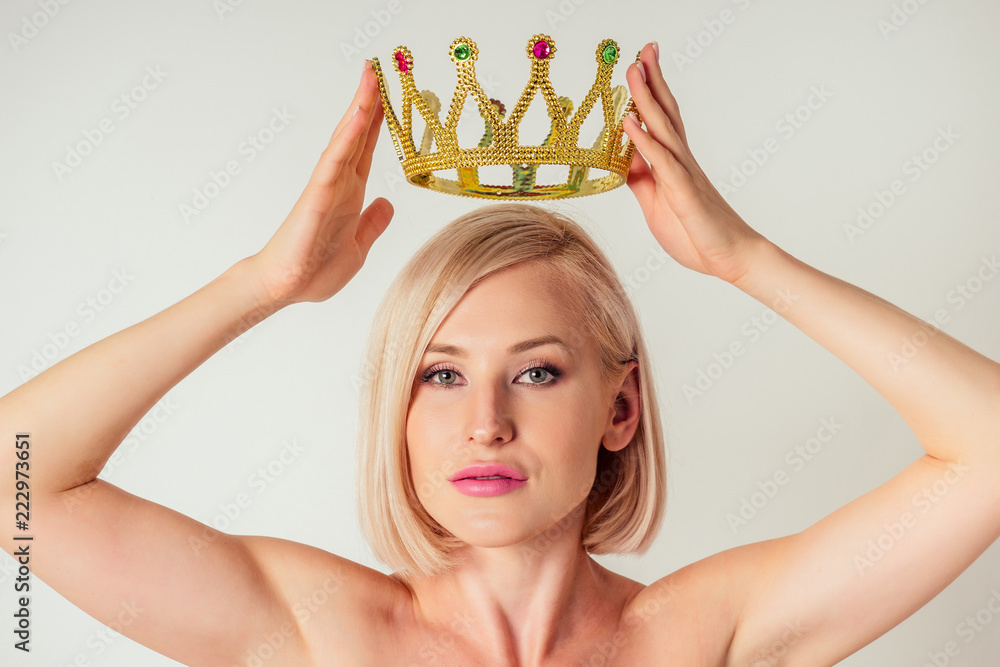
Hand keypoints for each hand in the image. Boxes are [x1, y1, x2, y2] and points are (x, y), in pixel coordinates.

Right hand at [250, 60, 392, 305]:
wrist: (286, 288)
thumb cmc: (314, 271)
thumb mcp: (358, 246)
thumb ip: (372, 223)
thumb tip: (387, 204)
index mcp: (350, 193)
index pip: (366, 148)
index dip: (378, 121)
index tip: (389, 93)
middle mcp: (340, 183)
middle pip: (357, 134)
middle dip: (368, 101)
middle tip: (378, 67)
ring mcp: (328, 186)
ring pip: (346, 138)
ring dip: (359, 107)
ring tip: (371, 77)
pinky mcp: (318, 196)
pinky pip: (335, 161)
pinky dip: (348, 136)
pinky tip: (360, 115)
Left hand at [622, 43, 768, 284]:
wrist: (730, 259)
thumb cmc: (696, 233)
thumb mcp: (656, 202)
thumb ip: (641, 177)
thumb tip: (623, 156)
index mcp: (674, 164)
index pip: (660, 119)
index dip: (649, 91)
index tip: (640, 63)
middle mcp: (681, 162)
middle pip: (664, 113)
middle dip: (651, 81)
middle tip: (642, 50)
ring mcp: (684, 175)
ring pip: (662, 129)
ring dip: (645, 99)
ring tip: (633, 70)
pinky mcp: (684, 194)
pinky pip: (662, 163)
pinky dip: (644, 141)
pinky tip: (630, 123)